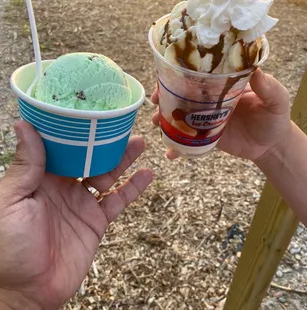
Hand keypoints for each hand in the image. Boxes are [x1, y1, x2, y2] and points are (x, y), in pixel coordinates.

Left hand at [0, 121, 152, 309]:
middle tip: (121, 125)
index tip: (89, 113)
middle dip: (105, 143)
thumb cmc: (8, 247)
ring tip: (139, 144)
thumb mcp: (12, 201)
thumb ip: (25, 166)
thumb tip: (25, 126)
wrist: (26, 291)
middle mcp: (63, 187)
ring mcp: (82, 204)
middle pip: (89, 159)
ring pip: (108, 176)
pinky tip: (146, 175)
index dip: (75, 132)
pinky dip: (133, 189)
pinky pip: (118, 201)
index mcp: (41, 178)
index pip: (62, 148)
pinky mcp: (96, 222)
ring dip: (123, 160)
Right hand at [151, 69, 291, 161]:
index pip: (197, 76)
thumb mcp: (276, 101)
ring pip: (180, 116)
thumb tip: (257, 71)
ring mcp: (205, 119)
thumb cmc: (274, 119)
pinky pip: (187, 140)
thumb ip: (269, 88)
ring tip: (156, 124)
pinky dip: (177, 147)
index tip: (165, 81)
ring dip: (165, 120)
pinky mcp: (205, 136)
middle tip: (155, 104)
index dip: (179, 77)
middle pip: (182, 95)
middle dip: (164, 98)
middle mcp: (210, 100)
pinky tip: (170, 153)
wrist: (270, 146)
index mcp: (222, 86)